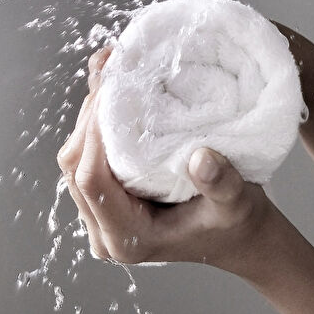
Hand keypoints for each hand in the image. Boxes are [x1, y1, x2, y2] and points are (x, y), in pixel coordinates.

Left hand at [56, 48, 276, 272]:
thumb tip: (201, 158)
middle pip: (75, 165)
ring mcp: (102, 215)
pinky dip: (96, 124)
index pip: (92, 181)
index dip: (94, 135)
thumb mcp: (237, 204)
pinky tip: (111, 93)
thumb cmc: (235, 226)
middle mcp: (106, 231)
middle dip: (89, 116)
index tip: (113, 94)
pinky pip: (87, 158)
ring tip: (110, 75)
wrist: (238, 239)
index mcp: (128, 238)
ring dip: (90, 116)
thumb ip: (221, 184)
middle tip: (111, 74)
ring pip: (76, 159)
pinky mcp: (107, 199)